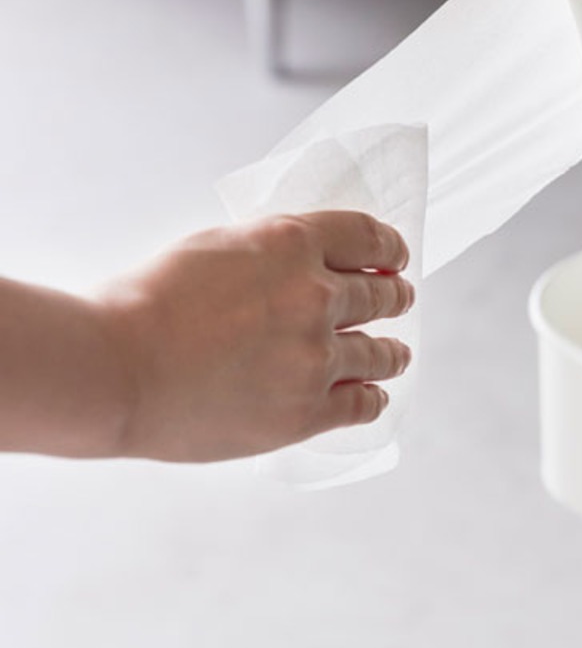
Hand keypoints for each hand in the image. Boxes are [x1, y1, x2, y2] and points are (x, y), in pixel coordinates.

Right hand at [95, 211, 412, 461]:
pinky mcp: (305, 411)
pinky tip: (374, 396)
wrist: (117, 370)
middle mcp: (315, 296)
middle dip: (394, 296)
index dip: (389, 247)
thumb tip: (297, 263)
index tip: (395, 256)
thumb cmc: (144, 305)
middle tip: (399, 300)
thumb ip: (267, 253)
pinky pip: (362, 403)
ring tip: (396, 354)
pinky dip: (373, 397)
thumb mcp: (214, 248)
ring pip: (378, 351)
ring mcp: (315, 356)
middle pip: (380, 294)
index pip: (367, 236)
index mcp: (291, 243)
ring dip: (392, 351)